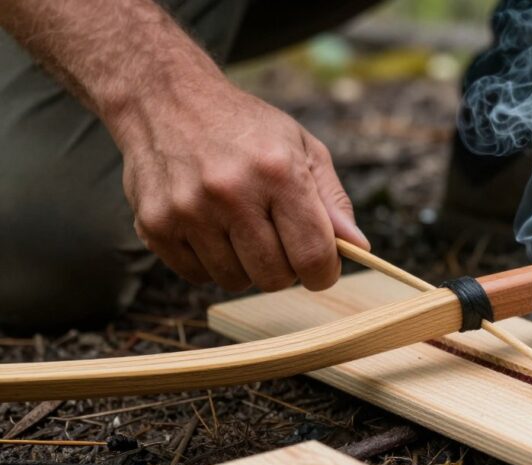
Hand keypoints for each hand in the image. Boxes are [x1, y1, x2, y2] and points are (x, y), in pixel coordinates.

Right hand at [110, 77, 367, 291]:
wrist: (166, 99)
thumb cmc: (245, 127)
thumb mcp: (302, 148)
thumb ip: (333, 201)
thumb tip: (358, 247)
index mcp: (278, 172)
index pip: (312, 255)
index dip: (324, 272)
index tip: (321, 267)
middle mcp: (231, 192)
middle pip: (274, 277)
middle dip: (284, 269)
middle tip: (277, 239)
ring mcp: (188, 210)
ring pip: (235, 281)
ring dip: (245, 265)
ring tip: (240, 226)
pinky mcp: (155, 224)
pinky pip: (196, 276)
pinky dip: (210, 262)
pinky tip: (210, 227)